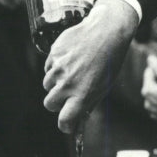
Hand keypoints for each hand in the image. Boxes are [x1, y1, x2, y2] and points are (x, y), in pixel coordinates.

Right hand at [43, 0, 138, 133]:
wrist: (106, 32)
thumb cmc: (108, 62)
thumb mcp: (103, 86)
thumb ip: (88, 104)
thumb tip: (77, 123)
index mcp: (83, 94)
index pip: (64, 120)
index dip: (65, 124)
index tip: (68, 123)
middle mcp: (68, 83)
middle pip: (50, 104)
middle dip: (57, 103)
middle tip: (67, 96)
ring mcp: (59, 68)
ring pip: (47, 85)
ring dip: (56, 83)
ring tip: (72, 72)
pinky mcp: (54, 54)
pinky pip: (48, 67)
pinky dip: (55, 67)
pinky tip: (70, 59)